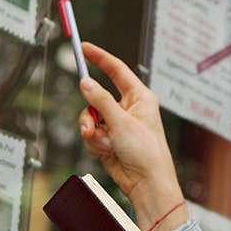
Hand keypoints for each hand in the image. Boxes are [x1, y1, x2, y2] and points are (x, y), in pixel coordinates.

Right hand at [76, 43, 186, 230]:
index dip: (100, 58)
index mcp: (140, 97)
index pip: (117, 70)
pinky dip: (94, 142)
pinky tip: (106, 151)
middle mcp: (128, 108)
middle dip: (91, 110)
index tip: (83, 47)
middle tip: (92, 120)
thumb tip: (85, 82)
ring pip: (90, 116)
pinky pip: (91, 133)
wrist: (146, 183)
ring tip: (102, 142)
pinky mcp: (108, 139)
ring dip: (91, 129)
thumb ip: (100, 100)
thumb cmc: (146, 152)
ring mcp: (117, 124)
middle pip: (97, 96)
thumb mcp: (121, 122)